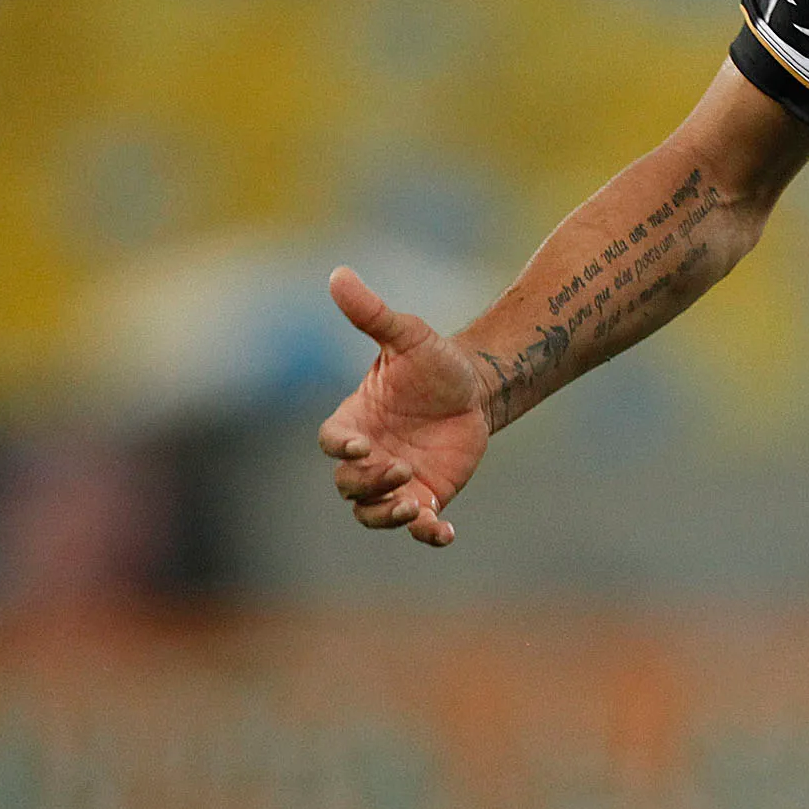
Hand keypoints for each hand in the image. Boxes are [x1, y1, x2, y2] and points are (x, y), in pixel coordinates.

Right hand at [315, 267, 488, 547]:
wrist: (476, 388)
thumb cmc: (434, 361)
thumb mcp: (406, 335)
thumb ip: (371, 313)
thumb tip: (338, 273)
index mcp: (354, 419)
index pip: (331, 442)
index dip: (342, 448)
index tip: (364, 445)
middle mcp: (367, 455)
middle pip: (348, 484)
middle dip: (369, 483)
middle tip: (401, 468)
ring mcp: (393, 480)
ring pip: (371, 512)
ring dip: (388, 517)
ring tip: (417, 510)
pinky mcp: (425, 495)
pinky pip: (417, 524)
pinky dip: (427, 534)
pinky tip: (445, 532)